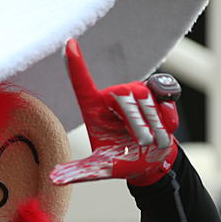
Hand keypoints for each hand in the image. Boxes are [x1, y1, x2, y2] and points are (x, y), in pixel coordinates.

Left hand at [49, 39, 179, 186]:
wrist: (152, 162)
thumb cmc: (121, 161)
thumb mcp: (99, 169)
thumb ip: (78, 172)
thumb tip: (53, 178)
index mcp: (93, 109)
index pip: (82, 82)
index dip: (75, 63)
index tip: (69, 42)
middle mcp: (112, 96)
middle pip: (123, 94)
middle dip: (136, 121)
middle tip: (140, 142)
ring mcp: (136, 93)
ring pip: (146, 97)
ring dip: (152, 124)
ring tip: (150, 141)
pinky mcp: (158, 94)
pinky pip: (166, 98)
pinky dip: (168, 118)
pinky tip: (165, 131)